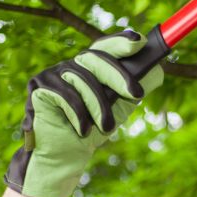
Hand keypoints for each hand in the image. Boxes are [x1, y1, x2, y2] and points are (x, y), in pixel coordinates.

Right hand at [4, 30, 163, 196]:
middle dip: (119, 76)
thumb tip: (157, 71)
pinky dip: (77, 114)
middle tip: (136, 94)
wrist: (66, 156)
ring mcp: (53, 73)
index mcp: (90, 67)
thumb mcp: (119, 108)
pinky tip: (81, 129)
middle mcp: (71, 65)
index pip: (106, 47)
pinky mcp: (38, 86)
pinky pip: (64, 94)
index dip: (121, 41)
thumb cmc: (92, 130)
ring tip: (105, 128)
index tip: (139, 41)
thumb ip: (133, 89)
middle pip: (96, 58)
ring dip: (98, 107)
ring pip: (82, 79)